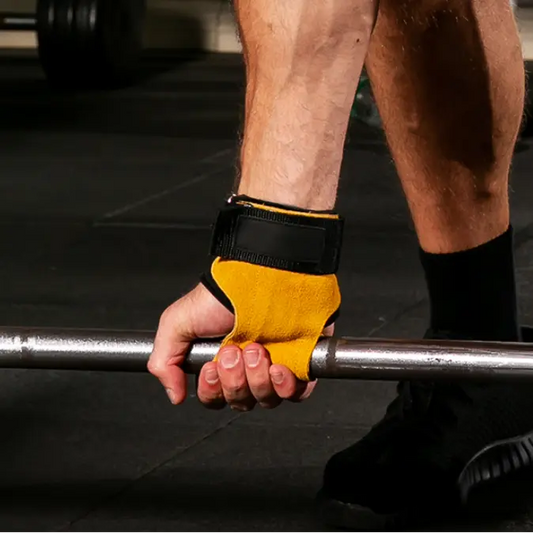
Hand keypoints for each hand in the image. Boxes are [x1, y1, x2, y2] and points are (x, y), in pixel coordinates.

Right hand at [148, 283, 323, 409]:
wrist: (263, 279)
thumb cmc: (223, 296)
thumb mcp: (177, 322)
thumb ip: (164, 361)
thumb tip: (174, 395)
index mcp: (219, 361)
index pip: (214, 398)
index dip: (212, 390)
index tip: (211, 368)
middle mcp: (246, 367)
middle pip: (239, 402)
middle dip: (234, 380)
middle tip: (233, 350)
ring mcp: (273, 366)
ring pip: (265, 400)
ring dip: (257, 379)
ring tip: (256, 349)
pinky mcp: (299, 364)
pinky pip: (295, 394)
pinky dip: (285, 386)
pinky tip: (278, 366)